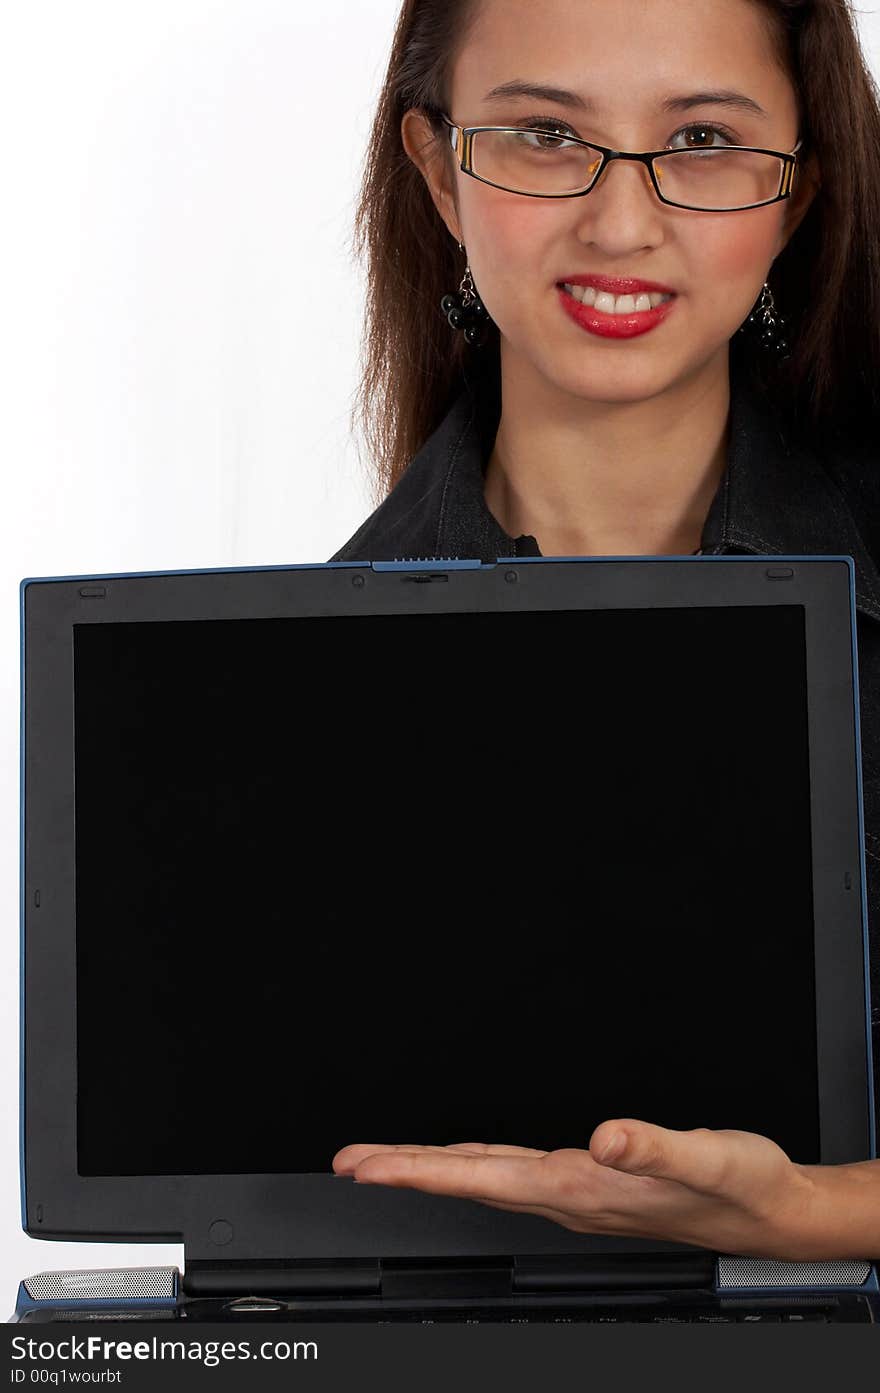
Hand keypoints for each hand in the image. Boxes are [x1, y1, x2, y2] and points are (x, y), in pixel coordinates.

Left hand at [332, 1119, 820, 1258]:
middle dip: (404, 1173)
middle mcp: (568, 1196)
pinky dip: (473, 1165)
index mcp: (582, 1188)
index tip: (366, 1167)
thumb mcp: (707, 1157)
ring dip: (431, 1170)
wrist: (769, 1215)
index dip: (418, 1172)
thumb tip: (607, 1137)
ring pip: (485, 1180)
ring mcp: (574, 1195)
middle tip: (348, 1163)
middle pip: (467, 1184)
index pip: (480, 1180)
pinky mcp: (588, 1186)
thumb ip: (654, 1146)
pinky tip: (467, 1159)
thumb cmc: (740, 1187)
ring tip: (386, 1162)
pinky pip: (511, 1174)